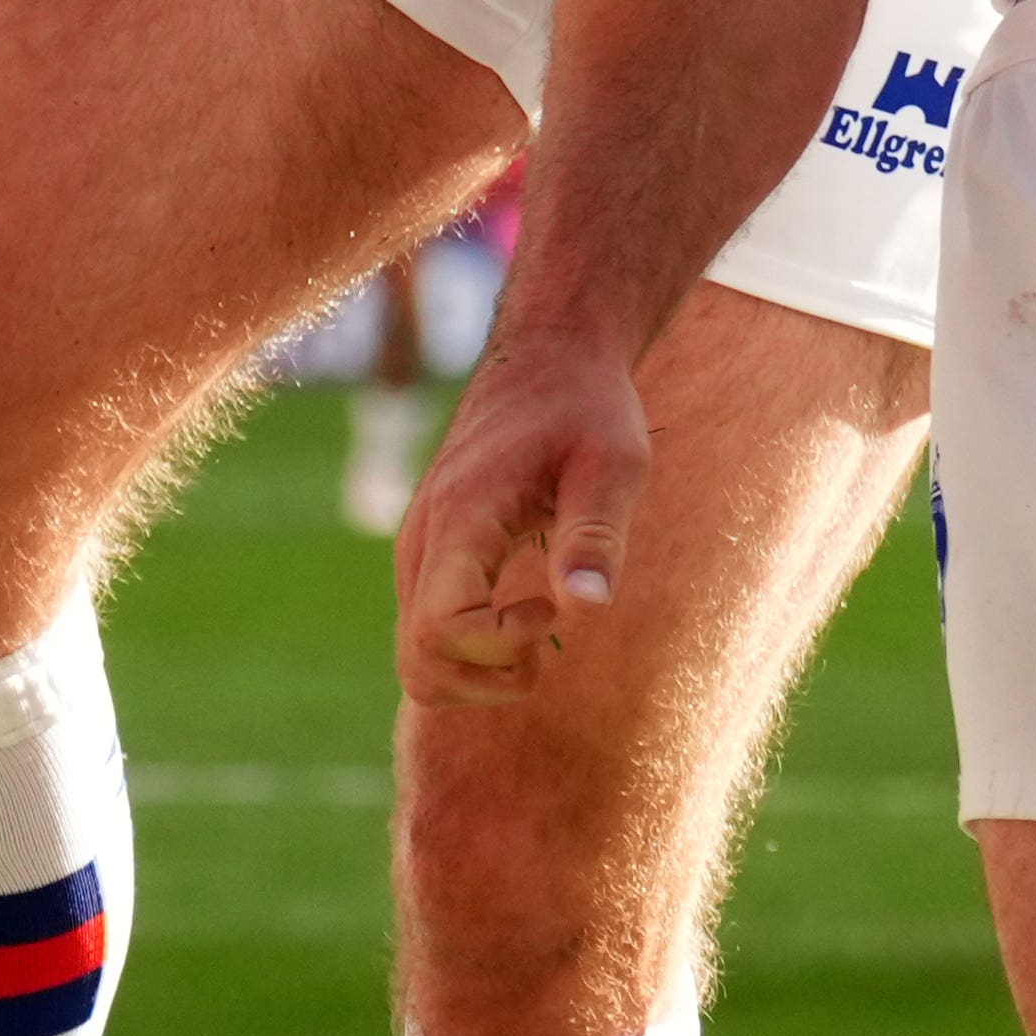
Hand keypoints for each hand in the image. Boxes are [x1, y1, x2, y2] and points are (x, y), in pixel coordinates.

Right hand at [405, 332, 652, 696]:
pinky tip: (527, 611)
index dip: (500, 645)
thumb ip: (596, 534)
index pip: (441, 629)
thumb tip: (586, 608)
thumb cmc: (588, 408)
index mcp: (462, 519)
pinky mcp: (431, 560)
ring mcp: (420, 554)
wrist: (548, 358)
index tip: (552, 606)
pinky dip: (475, 652)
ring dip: (482, 673)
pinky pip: (430, 636)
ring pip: (419, 660)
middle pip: (419, 662)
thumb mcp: (616, 463)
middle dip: (490, 677)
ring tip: (542, 623)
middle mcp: (424, 543)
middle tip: (549, 630)